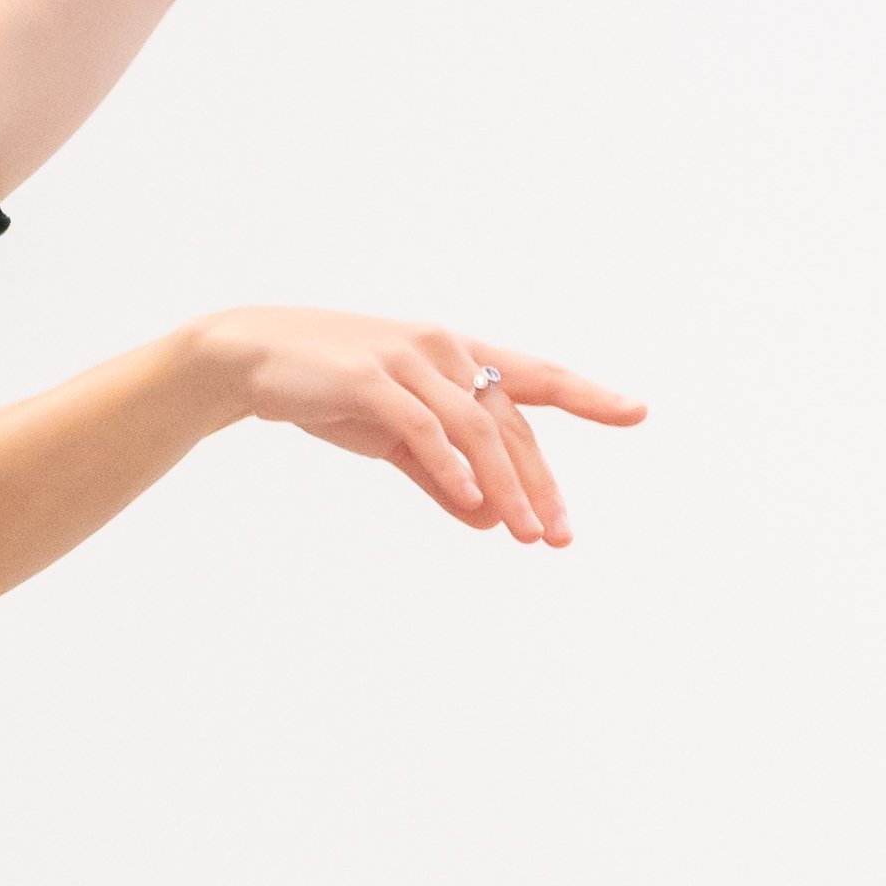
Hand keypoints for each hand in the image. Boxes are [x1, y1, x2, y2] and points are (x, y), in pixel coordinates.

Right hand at [187, 312, 646, 547]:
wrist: (248, 359)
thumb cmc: (327, 391)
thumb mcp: (392, 436)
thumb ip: (442, 476)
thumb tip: (490, 518)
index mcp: (456, 355)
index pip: (534, 376)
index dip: (588, 393)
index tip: (637, 412)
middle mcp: (443, 350)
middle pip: (510, 421)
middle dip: (540, 482)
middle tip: (560, 535)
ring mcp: (408, 361)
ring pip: (477, 428)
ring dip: (506, 486)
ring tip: (528, 534)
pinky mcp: (370, 381)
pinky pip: (425, 430)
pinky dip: (452, 469)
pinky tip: (473, 506)